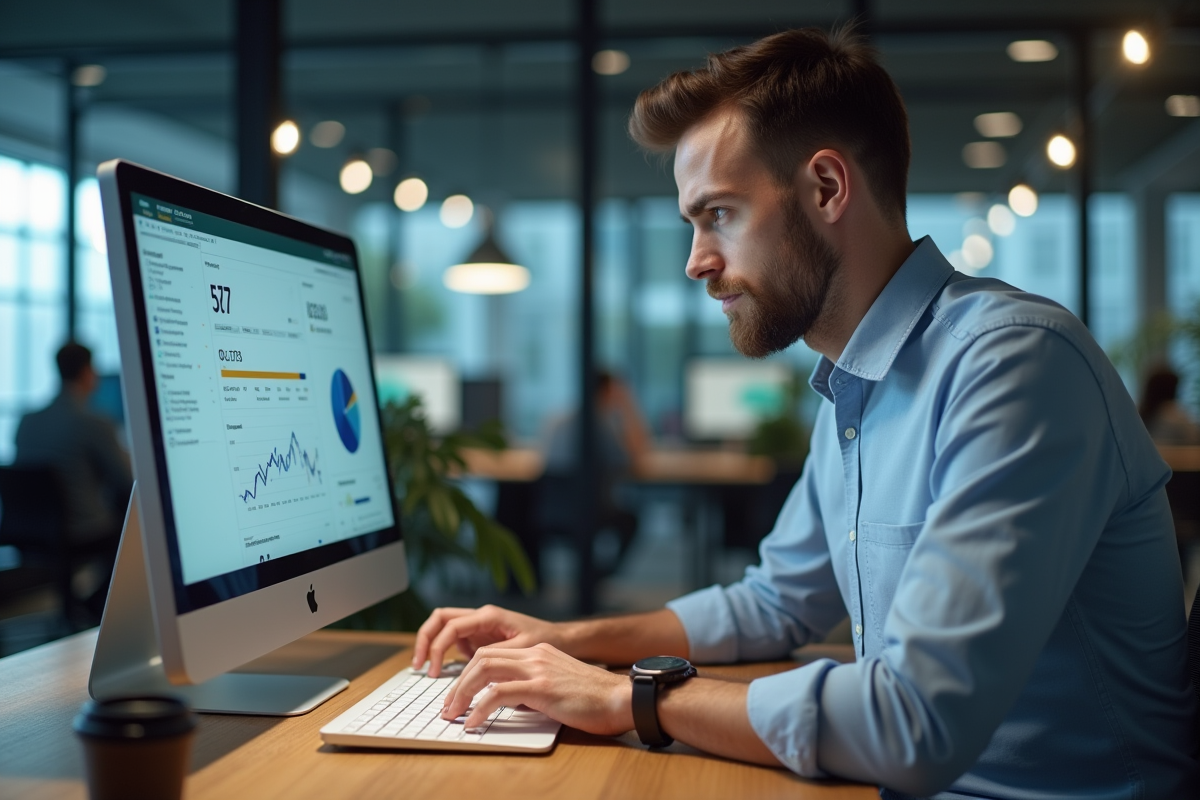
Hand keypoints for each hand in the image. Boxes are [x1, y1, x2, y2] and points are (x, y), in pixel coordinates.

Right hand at [412, 605, 562, 676]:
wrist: (562, 639)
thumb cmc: (546, 640)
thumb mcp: (523, 650)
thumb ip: (497, 656)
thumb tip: (475, 670)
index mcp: (489, 616)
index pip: (451, 626)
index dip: (438, 648)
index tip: (434, 672)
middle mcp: (480, 617)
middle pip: (440, 620)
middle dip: (425, 640)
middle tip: (419, 666)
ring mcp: (479, 626)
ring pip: (445, 629)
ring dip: (434, 648)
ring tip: (431, 673)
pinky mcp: (481, 637)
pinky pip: (456, 642)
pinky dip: (449, 655)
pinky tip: (453, 675)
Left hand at [439, 642, 633, 735]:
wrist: (622, 699)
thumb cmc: (594, 700)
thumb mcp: (556, 688)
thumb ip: (531, 689)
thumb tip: (508, 702)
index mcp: (538, 652)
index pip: (491, 654)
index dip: (468, 674)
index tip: (457, 696)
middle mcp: (535, 654)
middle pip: (481, 658)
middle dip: (458, 682)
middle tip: (447, 707)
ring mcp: (538, 668)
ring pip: (484, 669)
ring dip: (462, 692)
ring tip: (453, 714)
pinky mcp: (542, 688)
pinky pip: (499, 694)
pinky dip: (479, 708)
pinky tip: (473, 722)